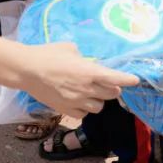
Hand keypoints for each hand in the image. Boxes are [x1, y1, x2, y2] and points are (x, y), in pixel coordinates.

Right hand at [21, 42, 138, 118]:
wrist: (27, 70)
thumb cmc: (48, 54)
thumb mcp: (70, 48)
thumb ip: (83, 57)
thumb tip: (88, 62)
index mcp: (89, 72)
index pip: (115, 78)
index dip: (128, 80)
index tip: (135, 80)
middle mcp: (86, 89)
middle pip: (112, 94)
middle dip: (112, 88)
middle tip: (107, 82)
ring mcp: (77, 102)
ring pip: (99, 107)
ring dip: (99, 100)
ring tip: (90, 92)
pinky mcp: (67, 111)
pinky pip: (84, 114)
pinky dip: (85, 108)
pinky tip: (79, 101)